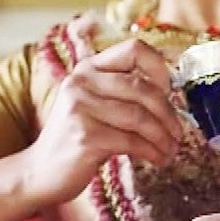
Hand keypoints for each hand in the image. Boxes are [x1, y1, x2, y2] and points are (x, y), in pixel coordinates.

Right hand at [18, 39, 182, 206]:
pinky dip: (152, 152)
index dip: (160, 67)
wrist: (40, 171)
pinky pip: (132, 142)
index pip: (134, 49)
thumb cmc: (77, 136)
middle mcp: (82, 82)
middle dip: (168, 112)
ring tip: (171, 149)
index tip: (170, 91)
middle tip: (178, 131)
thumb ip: (122, 91)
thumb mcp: (94, 103)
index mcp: (88, 68)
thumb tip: (170, 90)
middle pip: (143, 88)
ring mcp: (81, 109)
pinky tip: (158, 159)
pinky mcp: (86, 137)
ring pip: (140, 117)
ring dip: (163, 136)